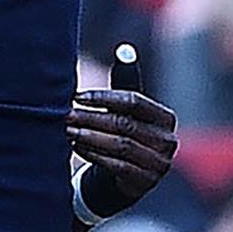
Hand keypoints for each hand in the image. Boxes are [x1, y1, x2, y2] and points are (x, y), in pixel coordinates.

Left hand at [67, 89, 178, 211]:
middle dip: (90, 118)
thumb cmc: (124, 132)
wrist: (126, 175)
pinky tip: (75, 146)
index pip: (134, 101)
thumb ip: (126, 81)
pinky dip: (93, 154)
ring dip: (88, 136)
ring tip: (66, 130)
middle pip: (124, 123)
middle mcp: (168, 140)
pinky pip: (117, 165)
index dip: (104, 98)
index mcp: (165, 117)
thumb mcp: (128, 109)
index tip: (76, 96)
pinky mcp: (145, 181)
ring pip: (120, 144)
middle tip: (65, 115)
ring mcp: (160, 163)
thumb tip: (124, 50)